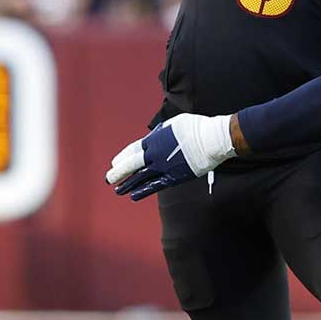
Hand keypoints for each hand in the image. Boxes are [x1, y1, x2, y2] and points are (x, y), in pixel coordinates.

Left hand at [105, 112, 234, 200]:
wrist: (211, 140)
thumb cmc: (196, 128)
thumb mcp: (174, 124)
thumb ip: (162, 131)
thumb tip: (157, 134)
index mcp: (154, 139)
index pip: (133, 150)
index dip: (123, 157)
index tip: (115, 163)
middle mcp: (155, 153)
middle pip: (132, 165)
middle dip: (119, 172)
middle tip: (109, 178)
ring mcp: (164, 166)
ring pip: (141, 177)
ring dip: (128, 184)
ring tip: (118, 190)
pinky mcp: (174, 176)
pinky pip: (155, 185)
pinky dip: (143, 190)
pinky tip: (134, 195)